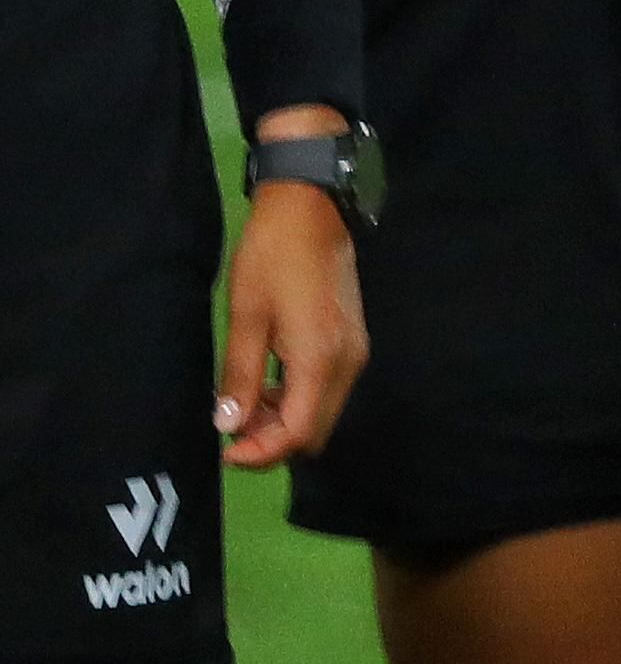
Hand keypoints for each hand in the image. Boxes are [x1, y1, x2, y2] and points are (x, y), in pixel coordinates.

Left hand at [218, 110, 366, 467]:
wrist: (312, 210)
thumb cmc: (271, 258)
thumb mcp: (246, 316)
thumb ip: (241, 376)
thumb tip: (230, 425)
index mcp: (320, 360)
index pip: (298, 433)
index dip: (261, 453)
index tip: (223, 451)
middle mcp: (346, 363)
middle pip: (316, 431)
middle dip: (273, 442)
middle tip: (231, 427)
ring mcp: (354, 352)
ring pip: (322, 412)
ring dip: (284, 421)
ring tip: (244, 404)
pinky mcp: (351, 341)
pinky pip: (327, 390)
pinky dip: (297, 400)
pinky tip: (269, 383)